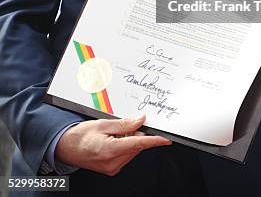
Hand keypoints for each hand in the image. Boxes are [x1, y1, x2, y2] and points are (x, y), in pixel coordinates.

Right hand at [55, 116, 170, 175]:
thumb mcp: (102, 124)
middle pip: (136, 147)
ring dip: (129, 140)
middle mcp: (113, 163)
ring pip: (132, 151)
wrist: (65, 148)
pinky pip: (126, 155)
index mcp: (110, 150)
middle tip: (124, 125)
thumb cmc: (80, 135)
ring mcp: (112, 168)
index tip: (166, 139)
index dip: (154, 141)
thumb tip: (141, 121)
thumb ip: (124, 124)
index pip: (138, 144)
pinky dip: (124, 146)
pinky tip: (113, 140)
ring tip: (113, 133)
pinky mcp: (112, 169)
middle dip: (136, 134)